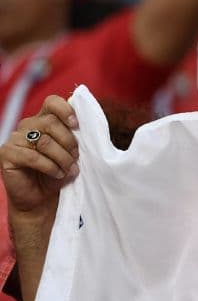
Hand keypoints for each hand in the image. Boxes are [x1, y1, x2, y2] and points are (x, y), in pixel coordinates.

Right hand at [1, 96, 79, 216]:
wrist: (41, 198)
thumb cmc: (58, 172)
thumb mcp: (71, 153)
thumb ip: (76, 137)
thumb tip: (88, 127)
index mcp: (44, 120)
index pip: (52, 102)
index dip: (66, 110)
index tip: (77, 125)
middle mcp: (27, 126)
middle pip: (51, 122)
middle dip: (69, 142)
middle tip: (76, 157)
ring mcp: (15, 139)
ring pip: (44, 141)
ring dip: (62, 157)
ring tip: (69, 169)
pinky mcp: (6, 154)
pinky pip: (32, 156)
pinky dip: (50, 167)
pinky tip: (57, 174)